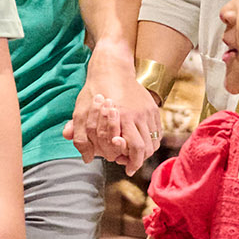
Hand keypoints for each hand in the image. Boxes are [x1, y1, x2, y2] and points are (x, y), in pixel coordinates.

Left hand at [68, 56, 158, 172]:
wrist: (112, 69)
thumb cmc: (94, 91)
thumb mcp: (81, 112)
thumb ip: (80, 136)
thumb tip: (86, 159)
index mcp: (122, 116)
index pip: (134, 148)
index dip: (132, 162)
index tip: (128, 170)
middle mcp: (138, 114)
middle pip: (147, 148)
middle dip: (139, 160)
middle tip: (130, 165)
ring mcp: (148, 111)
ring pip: (154, 141)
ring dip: (146, 152)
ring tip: (135, 156)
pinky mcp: (153, 108)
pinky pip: (157, 132)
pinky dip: (151, 141)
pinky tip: (140, 143)